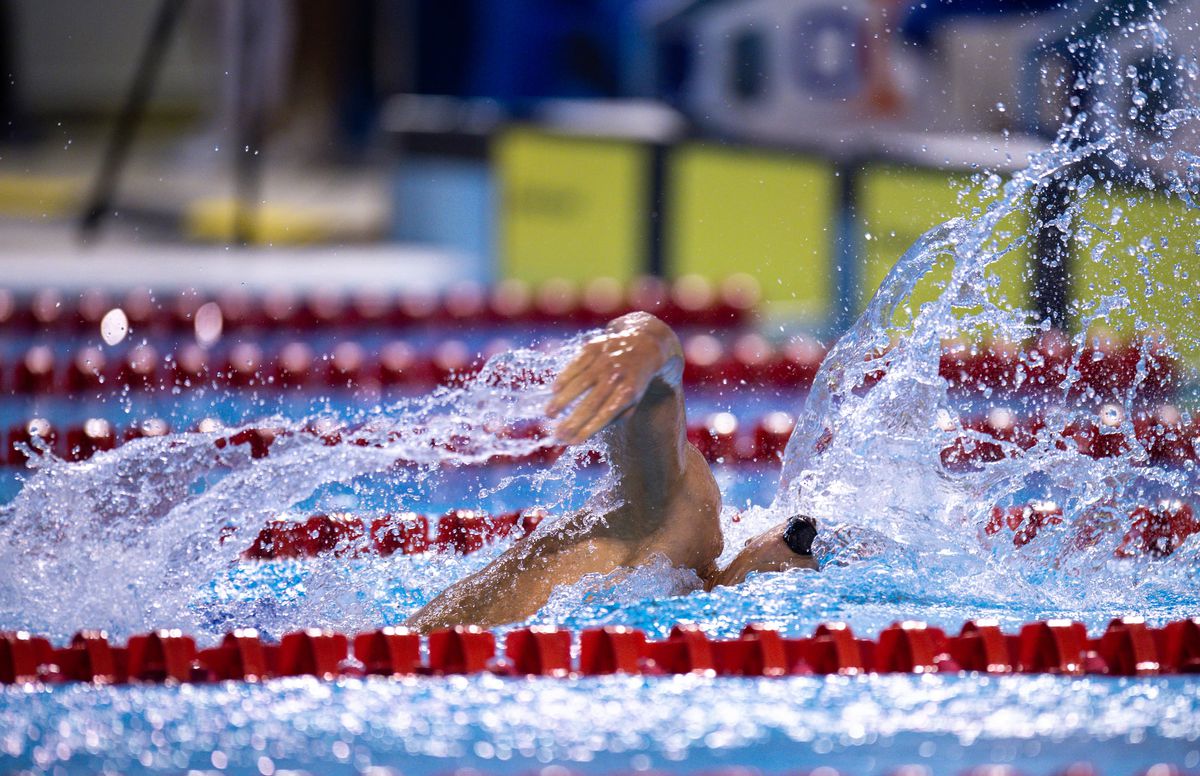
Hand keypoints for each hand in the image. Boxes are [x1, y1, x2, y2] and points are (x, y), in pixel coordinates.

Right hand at [545, 313, 678, 445]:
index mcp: (627, 393)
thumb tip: (588, 431)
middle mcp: (615, 377)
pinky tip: (554, 390)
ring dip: (562, 400)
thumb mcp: (633, 401)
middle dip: (572, 421)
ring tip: (549, 413)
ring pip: (579, 384)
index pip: (604, 416)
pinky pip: (575, 365)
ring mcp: (604, 361)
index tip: (571, 442)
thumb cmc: (634, 380)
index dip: (586, 430)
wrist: (644, 343)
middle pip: (590, 403)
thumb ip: (614, 417)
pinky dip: (564, 378)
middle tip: (557, 434)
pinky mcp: (594, 347)